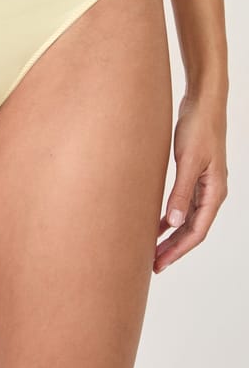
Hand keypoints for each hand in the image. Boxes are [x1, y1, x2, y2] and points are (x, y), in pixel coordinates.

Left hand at [154, 91, 227, 272]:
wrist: (202, 102)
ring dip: (172, 234)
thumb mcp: (187, 161)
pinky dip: (171, 215)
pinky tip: (158, 222)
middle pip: (192, 229)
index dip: (178, 250)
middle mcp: (212, 192)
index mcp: (214, 192)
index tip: (160, 263)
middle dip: (173, 248)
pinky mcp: (194, 173)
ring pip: (188, 218)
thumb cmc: (198, 128)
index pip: (197, 232)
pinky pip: (184, 204)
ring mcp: (204, 183)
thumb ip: (180, 192)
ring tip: (153, 249)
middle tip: (153, 265)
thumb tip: (173, 223)